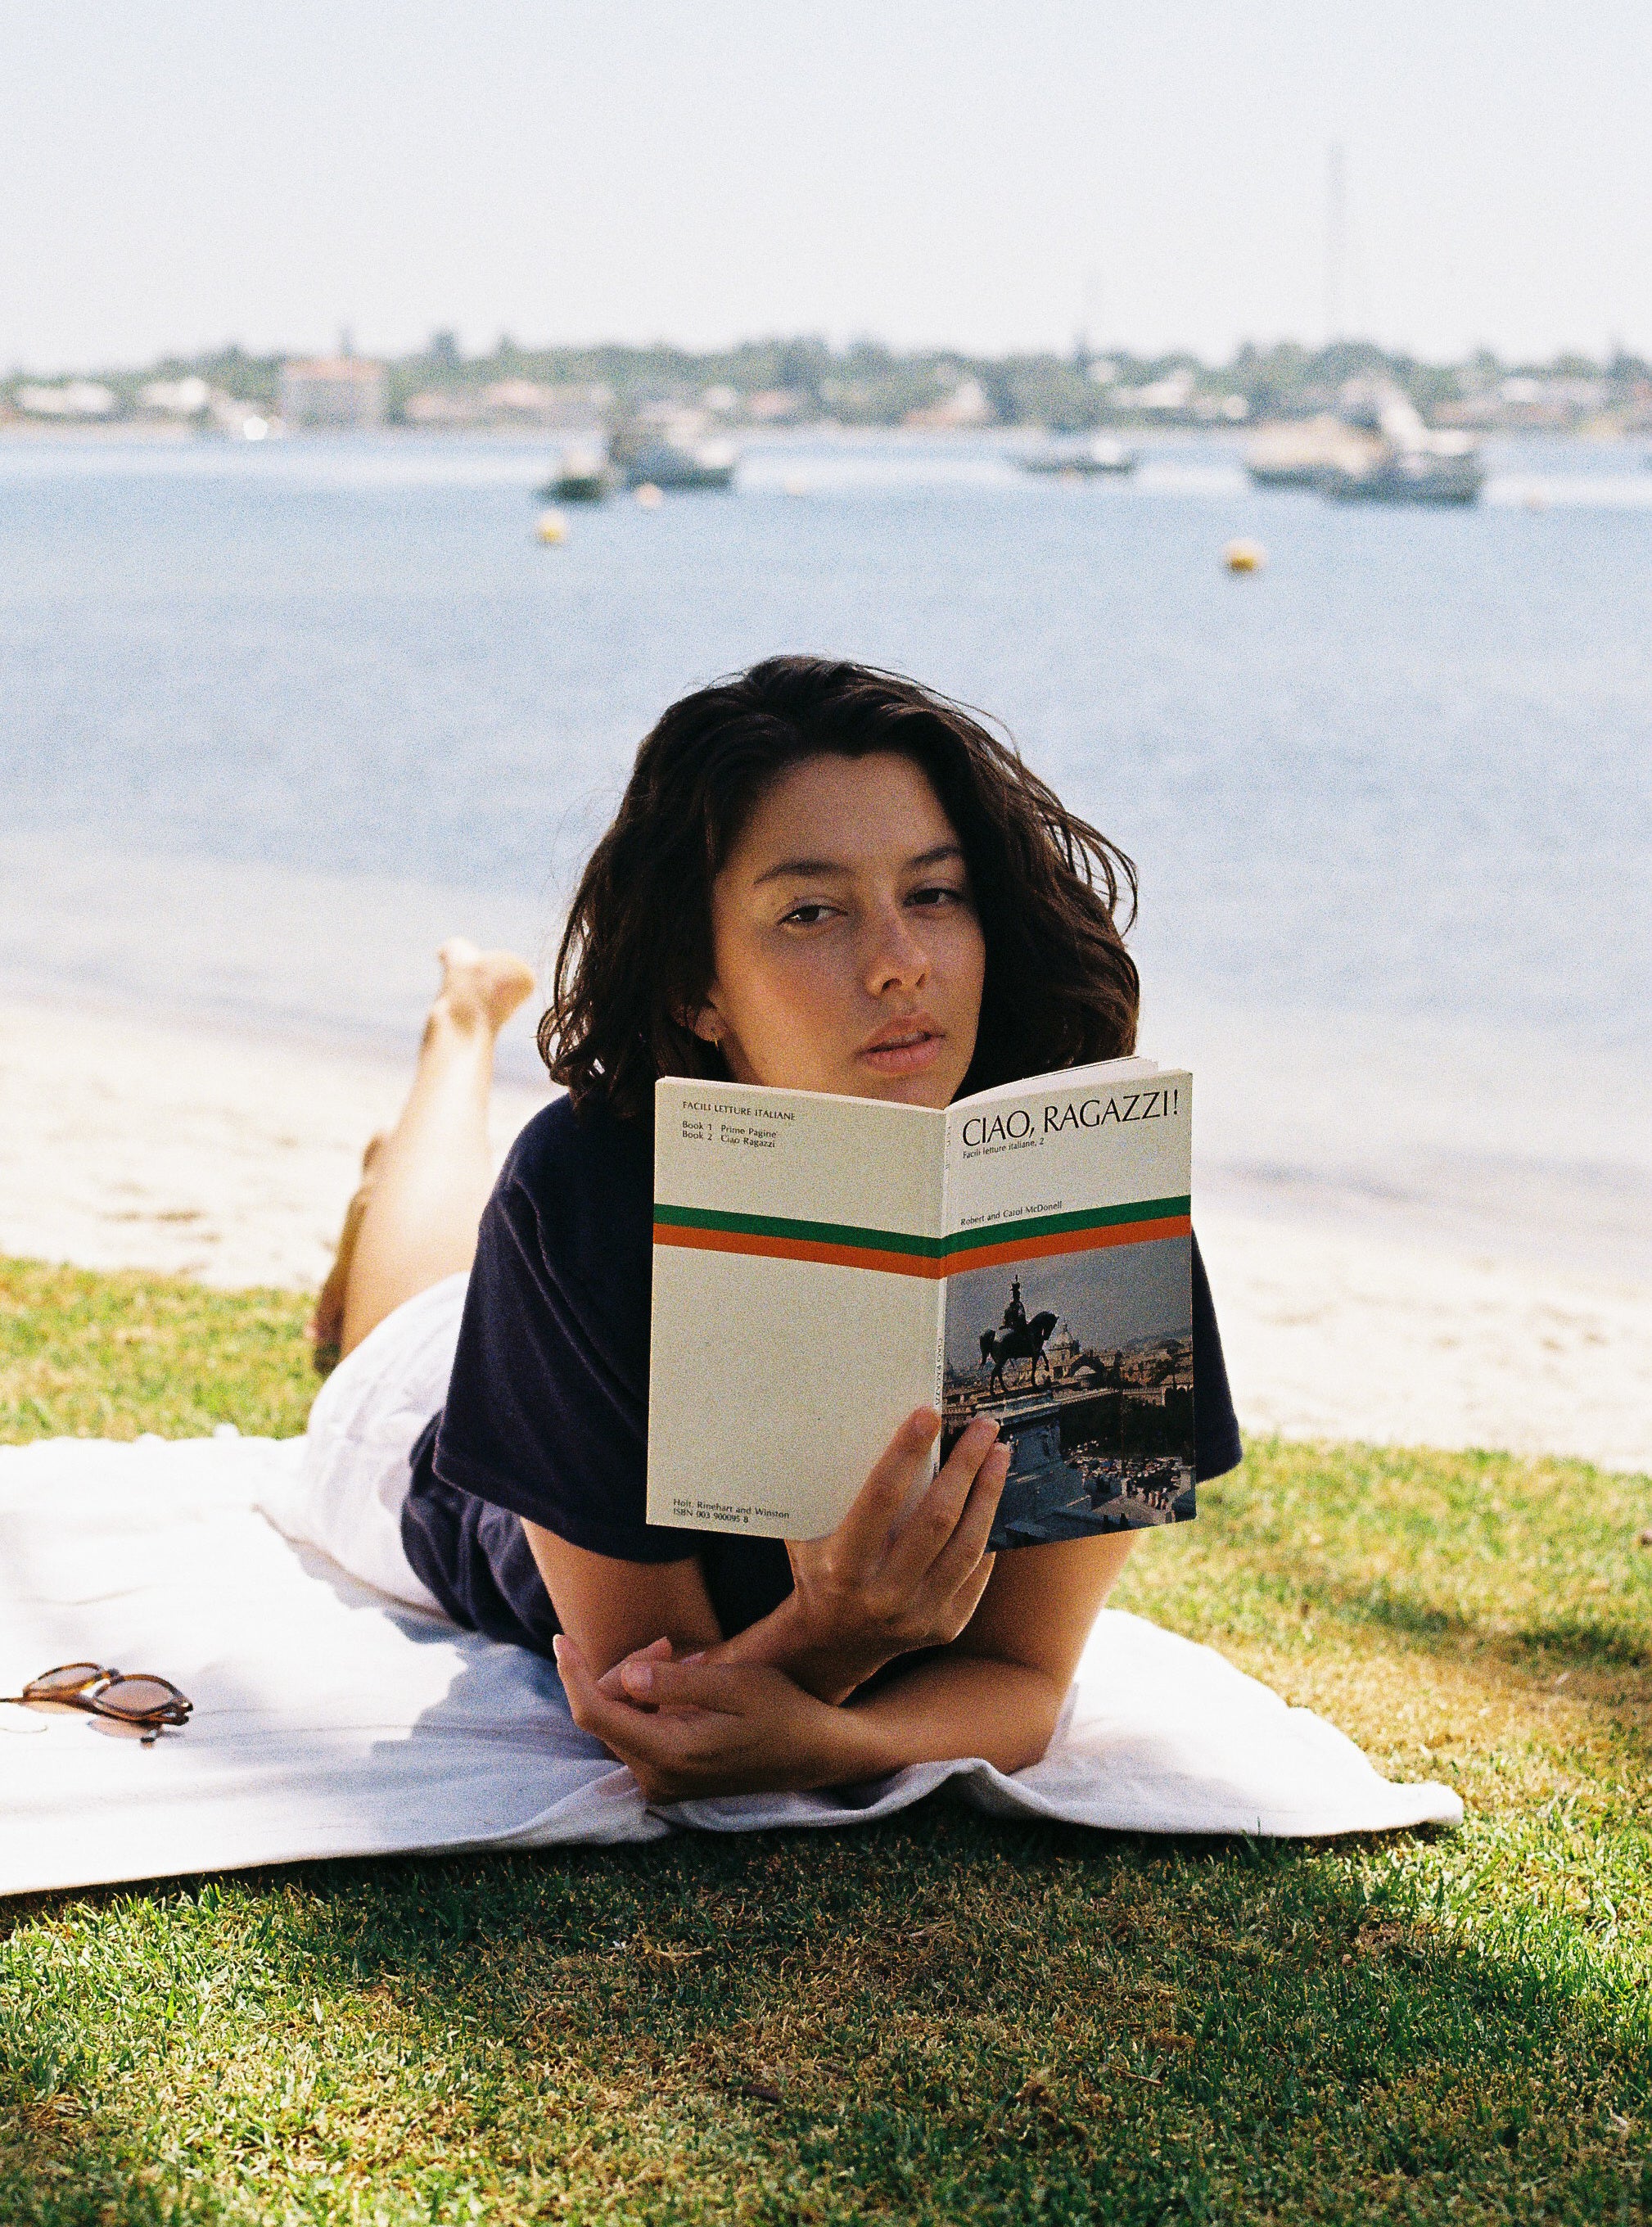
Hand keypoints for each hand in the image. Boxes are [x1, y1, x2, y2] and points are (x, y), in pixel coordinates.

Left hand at [554, 1635, 871, 1803]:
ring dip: (640, 1686)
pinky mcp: (671, 1779)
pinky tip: (685, 1684)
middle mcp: (657, 1778)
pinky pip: (639, 1734)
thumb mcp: (734, 1685)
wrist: (814, 1753)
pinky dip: (651, 1703)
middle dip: (624, 1671)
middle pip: (605, 1715)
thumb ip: (676, 1682)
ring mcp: (663, 1783)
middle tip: (668, 1643)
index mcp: (668, 1754)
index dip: (572, 1673)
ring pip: (621, 1723)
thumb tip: (627, 1674)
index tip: (561, 1638)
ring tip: (687, 1662)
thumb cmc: (781, 1712)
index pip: (595, 1714)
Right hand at [781, 1408, 1010, 1698]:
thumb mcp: (809, 1534)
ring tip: (998, 1455)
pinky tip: (992, 1499)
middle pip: (936, 1519)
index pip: (880, 1499)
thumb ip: (828, 1492)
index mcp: (842, 1567)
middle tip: (983, 1428)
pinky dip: (987, 1532)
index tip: (927, 1415)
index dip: (905, 1453)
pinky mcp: (945, 1627)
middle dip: (964, 1467)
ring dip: (987, 1494)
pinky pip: (976, 1572)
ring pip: (967, 1546)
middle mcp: (881, 1596)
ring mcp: (917, 1616)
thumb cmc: (818, 1570)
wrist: (831, 1642)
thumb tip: (854, 1425)